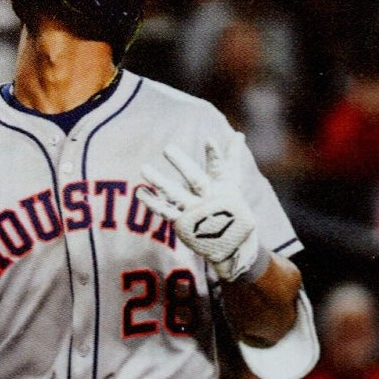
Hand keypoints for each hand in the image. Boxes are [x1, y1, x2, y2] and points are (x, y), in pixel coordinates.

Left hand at [138, 135, 260, 281]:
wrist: (231, 244)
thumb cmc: (230, 206)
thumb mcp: (233, 182)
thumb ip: (231, 157)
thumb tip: (238, 134)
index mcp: (222, 186)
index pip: (219, 168)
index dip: (214, 155)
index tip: (209, 140)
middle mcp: (208, 198)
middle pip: (194, 178)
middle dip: (182, 163)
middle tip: (167, 148)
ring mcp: (194, 211)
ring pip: (174, 193)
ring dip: (158, 181)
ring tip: (143, 168)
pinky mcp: (182, 223)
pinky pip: (164, 211)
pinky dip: (151, 202)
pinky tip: (140, 191)